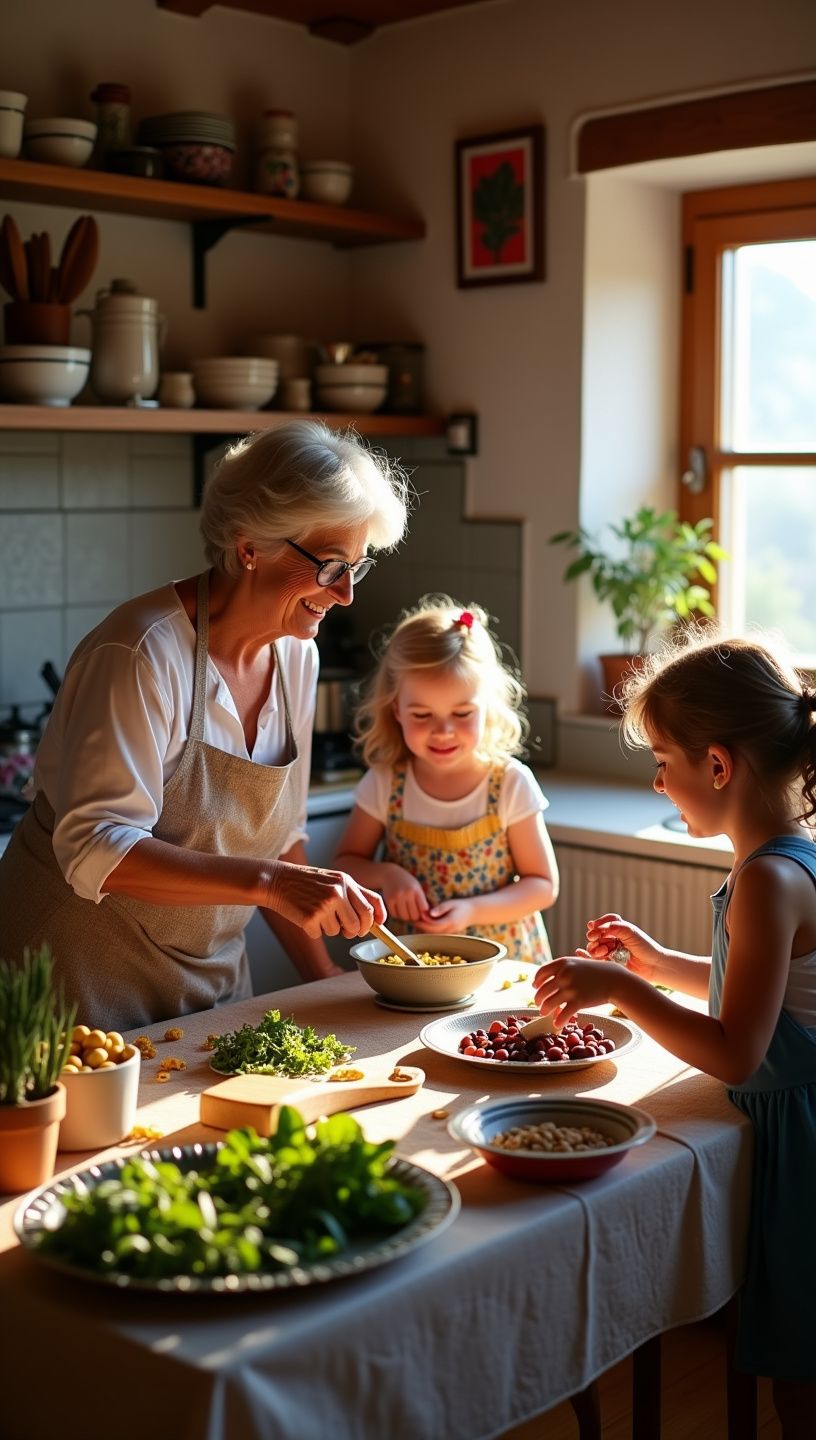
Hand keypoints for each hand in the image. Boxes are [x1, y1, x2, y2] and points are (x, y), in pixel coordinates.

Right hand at [267, 862, 384, 938]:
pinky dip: (314, 930)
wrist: (277, 880)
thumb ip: (353, 894)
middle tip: (346, 930)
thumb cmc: (307, 882)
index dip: (377, 919)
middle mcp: (338, 892)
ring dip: (329, 929)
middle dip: (355, 931)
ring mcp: (324, 905)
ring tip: (317, 913)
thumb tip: (375, 917)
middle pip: (360, 924)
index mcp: (345, 881)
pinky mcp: (310, 918)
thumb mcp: (333, 880)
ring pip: (339, 932)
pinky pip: (321, 934)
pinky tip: (305, 916)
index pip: (372, 904)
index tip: (376, 927)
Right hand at [380, 865, 431, 925]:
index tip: (421, 910)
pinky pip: (395, 915)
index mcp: (416, 890)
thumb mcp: (417, 888)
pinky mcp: (389, 900)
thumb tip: (426, 918)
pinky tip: (398, 908)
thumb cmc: (407, 884)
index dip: (423, 913)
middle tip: (412, 911)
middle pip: (414, 916)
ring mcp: (397, 897)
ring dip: (406, 916)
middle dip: (414, 916)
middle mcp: (407, 893)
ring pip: (404, 917)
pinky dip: (397, 914)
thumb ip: (422, 901)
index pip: (424, 909)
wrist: (390, 875)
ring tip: (406, 909)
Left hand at [421, 897, 476, 932]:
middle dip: (423, 926)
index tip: (419, 915)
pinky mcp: (449, 934)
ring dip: (425, 929)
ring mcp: (450, 934)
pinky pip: (437, 934)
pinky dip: (430, 930)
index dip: (425, 921)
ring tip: (419, 921)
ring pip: (434, 934)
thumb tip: (430, 913)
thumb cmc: (461, 906)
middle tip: (415, 919)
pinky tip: (426, 924)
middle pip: (432, 931)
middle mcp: (449, 930)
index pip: (433, 924)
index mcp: (450, 922)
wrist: (473, 913)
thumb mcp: (451, 903)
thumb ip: (441, 908)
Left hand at [533, 950, 617, 1027]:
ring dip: (544, 1010)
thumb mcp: (580, 962)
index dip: (536, 981)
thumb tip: (550, 973)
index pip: (542, 972)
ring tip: (544, 1013)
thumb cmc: (598, 971)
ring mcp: (571, 988)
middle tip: (538, 1004)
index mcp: (563, 963)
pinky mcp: (578, 1001)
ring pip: (549, 1003)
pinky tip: (557, 1024)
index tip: (535, 986)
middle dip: (538, 999)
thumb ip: (565, 966)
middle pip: (542, 990)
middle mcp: (564, 975)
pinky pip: (563, 1014)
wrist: (616, 980)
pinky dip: (558, 1021)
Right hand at [585, 912, 663, 980]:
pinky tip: (579, 952)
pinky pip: (594, 959)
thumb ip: (614, 927)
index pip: (603, 923)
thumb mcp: (630, 932)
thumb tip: (597, 927)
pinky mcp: (608, 963)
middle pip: (596, 936)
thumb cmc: (645, 947)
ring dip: (594, 948)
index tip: (593, 927)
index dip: (597, 924)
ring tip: (603, 952)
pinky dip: (585, 956)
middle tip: (595, 939)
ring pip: (594, 947)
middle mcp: (613, 939)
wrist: (653, 966)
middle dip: (594, 937)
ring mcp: (610, 951)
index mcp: (618, 929)